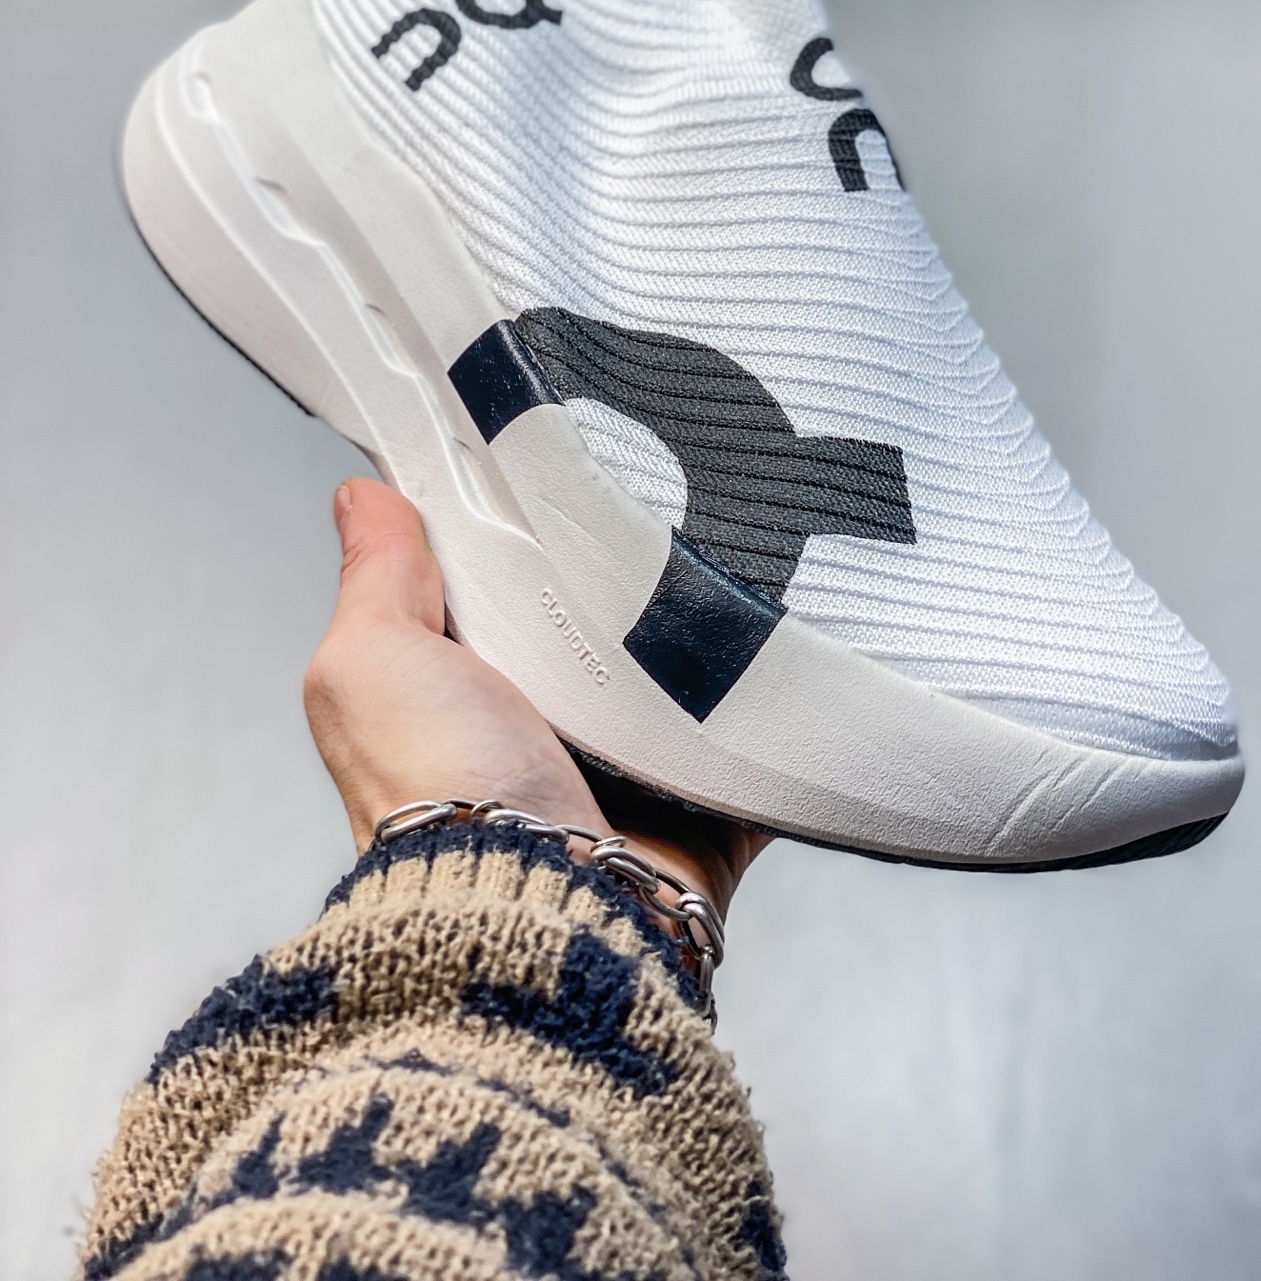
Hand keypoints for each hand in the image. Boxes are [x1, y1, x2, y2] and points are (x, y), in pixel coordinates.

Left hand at [303, 478, 766, 918]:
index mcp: (461, 693)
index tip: (551, 474)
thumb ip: (374, 578)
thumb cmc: (441, 797)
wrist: (541, 902)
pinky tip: (782, 659)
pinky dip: (772, 715)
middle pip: (597, 627)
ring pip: (682, 677)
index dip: (518, 536)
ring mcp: (624, 775)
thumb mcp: (372, 661)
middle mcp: (538, 735)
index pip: (496, 589)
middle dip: (626, 583)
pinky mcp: (701, 808)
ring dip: (702, 641)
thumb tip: (361, 497)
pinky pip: (755, 746)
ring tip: (718, 580)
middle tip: (647, 529)